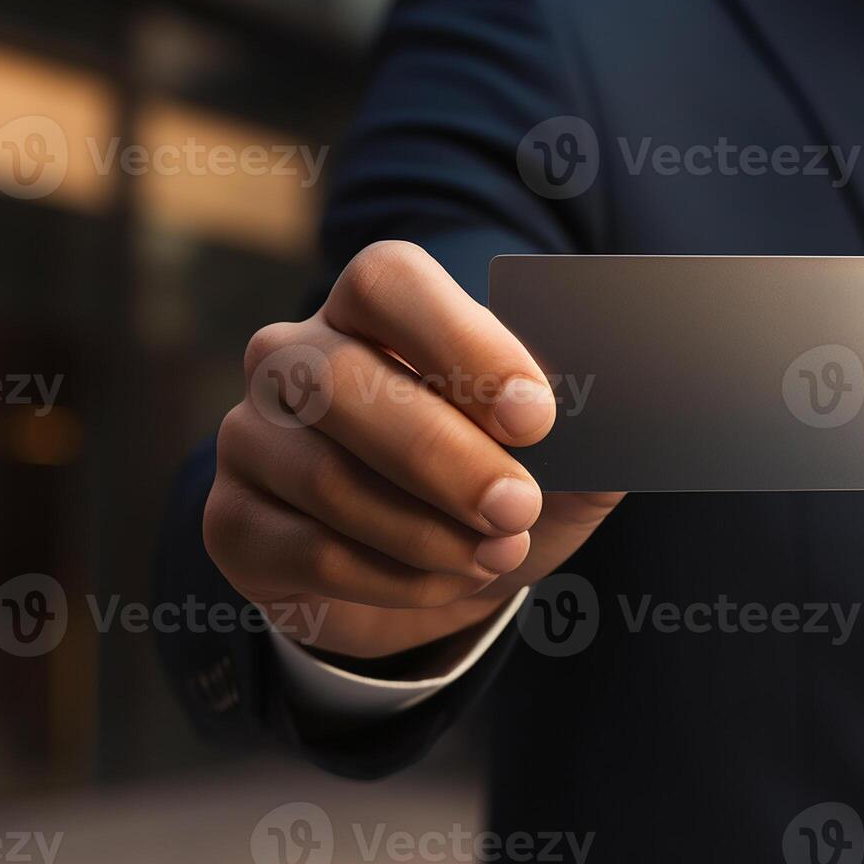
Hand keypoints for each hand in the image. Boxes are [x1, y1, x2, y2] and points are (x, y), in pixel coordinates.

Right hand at [203, 241, 622, 658]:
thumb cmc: (496, 486)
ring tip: (496, 552)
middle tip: (518, 506)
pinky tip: (444, 581)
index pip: (388, 282)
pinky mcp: (232, 520)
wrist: (430, 575)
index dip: (460, 343)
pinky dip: (389, 576)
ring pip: (324, 476)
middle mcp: (294, 353)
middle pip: (344, 382)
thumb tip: (632, 411)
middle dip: (442, 456)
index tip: (536, 414)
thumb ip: (592, 427)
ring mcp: (252, 435)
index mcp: (372, 305)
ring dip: (424, 527)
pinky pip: (304, 549)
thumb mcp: (559, 458)